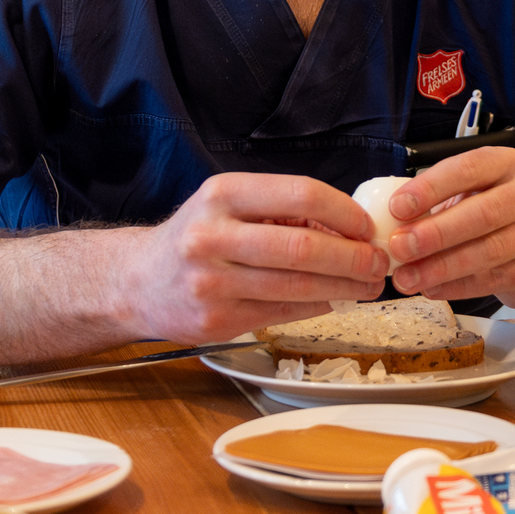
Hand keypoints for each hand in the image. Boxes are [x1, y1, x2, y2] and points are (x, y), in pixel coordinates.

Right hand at [124, 171, 387, 342]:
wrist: (137, 282)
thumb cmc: (197, 237)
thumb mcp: (229, 206)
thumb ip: (282, 211)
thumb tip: (350, 229)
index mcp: (223, 195)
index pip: (301, 193)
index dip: (344, 212)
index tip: (367, 226)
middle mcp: (212, 236)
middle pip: (302, 246)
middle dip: (351, 257)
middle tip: (377, 262)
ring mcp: (211, 282)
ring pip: (296, 286)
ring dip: (342, 287)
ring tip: (366, 285)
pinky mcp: (214, 320)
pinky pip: (281, 312)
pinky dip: (315, 306)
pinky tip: (331, 299)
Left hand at [385, 147, 514, 305]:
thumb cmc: (494, 212)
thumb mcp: (470, 193)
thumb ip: (437, 202)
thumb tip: (390, 222)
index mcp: (506, 164)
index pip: (468, 169)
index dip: (431, 188)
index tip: (397, 208)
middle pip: (482, 213)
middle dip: (436, 233)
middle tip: (400, 247)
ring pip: (488, 251)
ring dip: (441, 267)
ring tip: (408, 278)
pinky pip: (494, 279)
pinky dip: (457, 287)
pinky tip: (431, 289)